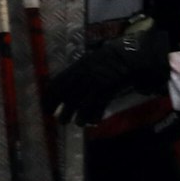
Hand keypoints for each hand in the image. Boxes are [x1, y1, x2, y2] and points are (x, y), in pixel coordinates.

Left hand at [50, 29, 171, 124]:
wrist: (132, 57)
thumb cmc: (113, 57)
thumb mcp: (93, 60)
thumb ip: (81, 71)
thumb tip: (70, 84)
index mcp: (78, 66)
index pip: (57, 83)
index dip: (50, 97)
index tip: (47, 107)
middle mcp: (83, 74)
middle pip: (67, 94)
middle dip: (61, 108)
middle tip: (58, 119)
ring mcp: (95, 81)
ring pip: (79, 102)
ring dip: (75, 115)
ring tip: (73, 123)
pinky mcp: (106, 89)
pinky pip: (96, 105)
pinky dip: (92, 115)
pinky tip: (91, 122)